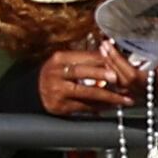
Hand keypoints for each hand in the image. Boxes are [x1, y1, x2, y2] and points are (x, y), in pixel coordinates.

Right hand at [34, 44, 150, 119]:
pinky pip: (84, 106)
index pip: (83, 57)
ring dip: (107, 96)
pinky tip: (111, 106)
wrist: (34, 92)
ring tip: (123, 99)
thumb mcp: (64, 62)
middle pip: (81, 72)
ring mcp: (57, 91)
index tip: (117, 62)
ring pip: (85, 92)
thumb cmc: (55, 75)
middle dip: (101, 74)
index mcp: (58, 59)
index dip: (101, 59)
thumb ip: (85, 59)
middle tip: (117, 77)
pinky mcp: (60, 106)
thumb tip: (109, 51)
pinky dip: (99, 107)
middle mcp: (56, 74)